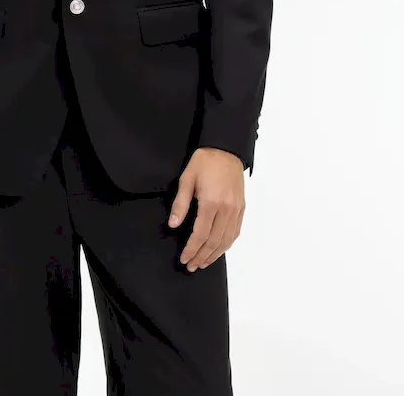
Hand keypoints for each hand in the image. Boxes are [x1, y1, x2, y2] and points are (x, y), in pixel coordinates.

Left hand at [168, 147, 244, 270]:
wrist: (226, 149)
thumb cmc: (204, 161)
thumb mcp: (187, 178)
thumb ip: (181, 203)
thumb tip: (174, 224)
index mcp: (211, 202)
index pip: (200, 234)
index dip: (192, 249)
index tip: (184, 258)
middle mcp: (226, 209)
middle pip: (214, 241)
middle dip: (202, 256)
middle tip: (192, 266)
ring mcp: (236, 209)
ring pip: (226, 240)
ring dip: (215, 254)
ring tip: (203, 263)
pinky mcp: (241, 207)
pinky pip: (235, 231)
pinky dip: (227, 244)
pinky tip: (219, 249)